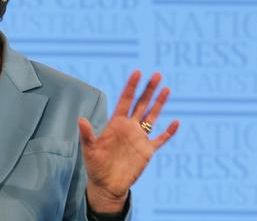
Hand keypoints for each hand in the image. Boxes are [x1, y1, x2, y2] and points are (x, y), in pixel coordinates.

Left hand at [78, 71, 178, 212]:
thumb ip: (87, 134)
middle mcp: (129, 127)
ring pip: (152, 116)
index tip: (137, 72)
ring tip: (166, 88)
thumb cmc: (95, 165)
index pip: (125, 100)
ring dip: (159, 103)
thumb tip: (80, 119)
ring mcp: (139, 138)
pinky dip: (169, 132)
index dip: (131, 87)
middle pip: (141, 104)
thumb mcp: (89, 149)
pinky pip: (160, 139)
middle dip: (148, 89)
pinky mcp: (147, 151)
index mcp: (115, 123)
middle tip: (157, 74)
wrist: (106, 185)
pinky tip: (176, 122)